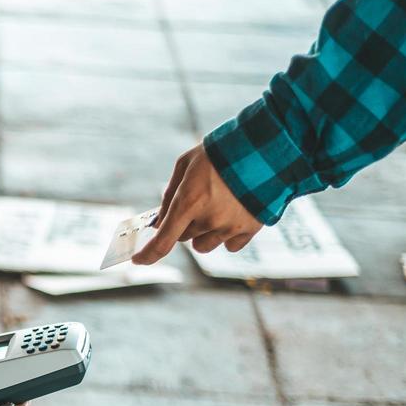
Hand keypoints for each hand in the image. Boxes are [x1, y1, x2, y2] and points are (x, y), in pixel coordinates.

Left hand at [132, 144, 263, 263]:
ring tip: (216, 207)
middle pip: (183, 237)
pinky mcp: (251, 229)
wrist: (267, 145)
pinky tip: (233, 215)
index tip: (138, 260)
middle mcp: (209, 219)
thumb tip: (159, 219)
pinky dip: (227, 236)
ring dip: (203, 233)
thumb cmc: (221, 151)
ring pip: (204, 245)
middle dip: (183, 224)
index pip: (163, 241)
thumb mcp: (186, 163)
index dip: (148, 254)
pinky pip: (229, 246)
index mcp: (189, 201)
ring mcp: (231, 226)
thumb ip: (170, 193)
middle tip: (196, 202)